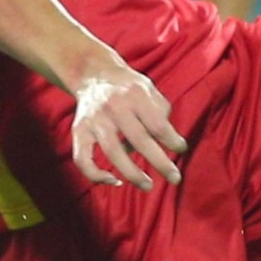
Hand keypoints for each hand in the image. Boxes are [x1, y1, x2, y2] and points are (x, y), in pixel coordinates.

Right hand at [71, 59, 185, 189]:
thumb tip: (167, 143)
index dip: (172, 140)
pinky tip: (114, 181)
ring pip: (113, 152)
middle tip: (175, 178)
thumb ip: (161, 112)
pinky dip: (96, 175)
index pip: (157, 123)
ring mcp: (94, 120)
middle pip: (139, 140)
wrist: (94, 74)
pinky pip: (83, 159)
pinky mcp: (79, 131)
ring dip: (133, 174)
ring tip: (148, 186)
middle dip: (160, 162)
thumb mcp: (150, 90)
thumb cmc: (130, 88)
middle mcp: (114, 106)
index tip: (182, 149)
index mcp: (135, 94)